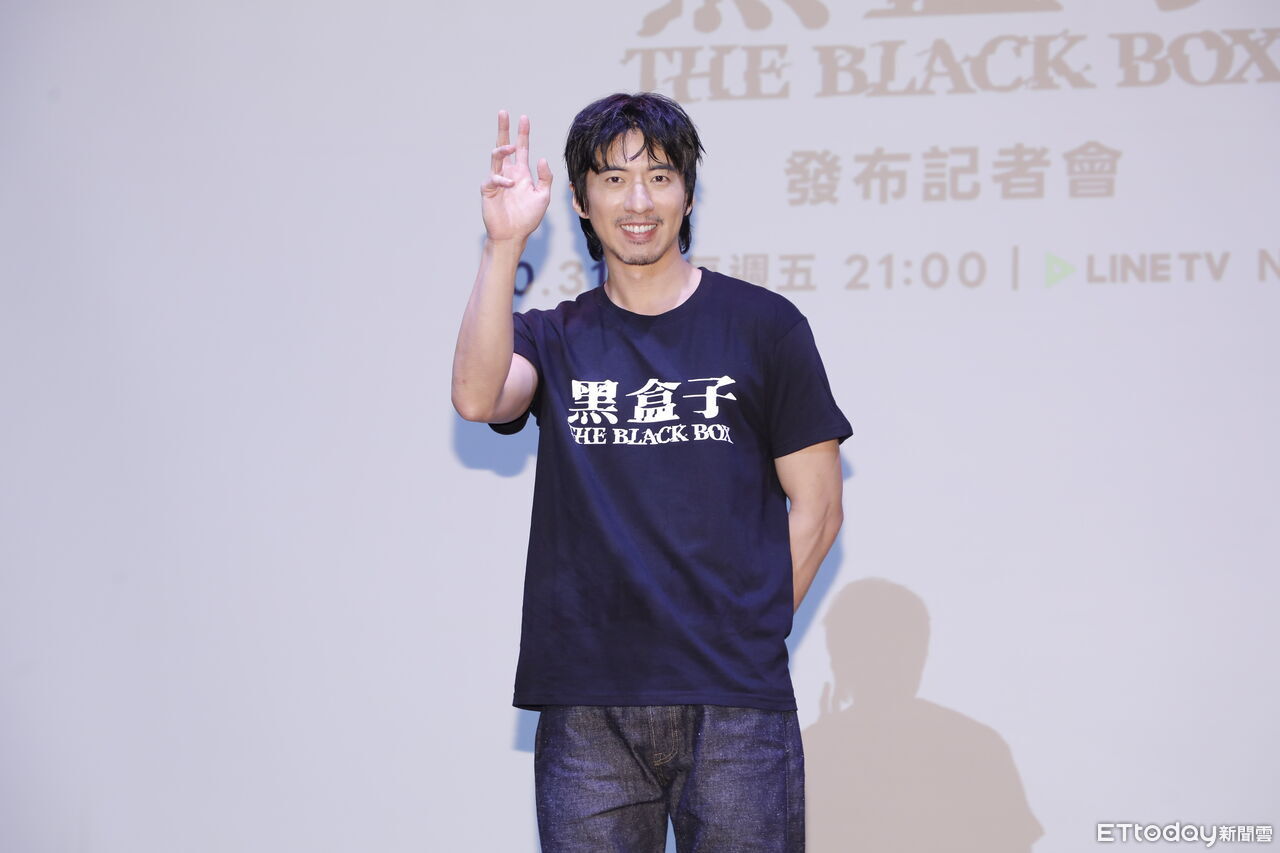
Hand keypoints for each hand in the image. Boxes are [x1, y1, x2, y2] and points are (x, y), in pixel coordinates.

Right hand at [481, 111, 552, 242]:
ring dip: (502, 149)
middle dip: (503, 129)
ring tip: (510, 146)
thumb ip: (545, 177)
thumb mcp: (543, 196)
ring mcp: (497, 180)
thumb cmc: (528, 217)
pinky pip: (492, 178)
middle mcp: (508, 172)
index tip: (524, 117)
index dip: (523, 133)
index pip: (522, 148)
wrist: (513, 235)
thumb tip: (542, 159)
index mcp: (521, 172)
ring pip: (496, 157)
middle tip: (503, 112)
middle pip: (504, 145)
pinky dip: (501, 179)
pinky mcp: (488, 189)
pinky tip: (509, 185)